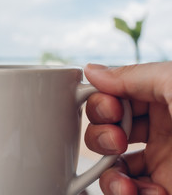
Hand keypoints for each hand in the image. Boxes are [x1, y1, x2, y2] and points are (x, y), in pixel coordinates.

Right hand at [84, 62, 171, 194]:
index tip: (110, 111)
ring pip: (113, 164)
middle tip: (116, 141)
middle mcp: (161, 129)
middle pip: (107, 130)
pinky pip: (129, 190)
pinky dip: (123, 193)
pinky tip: (138, 192)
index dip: (102, 105)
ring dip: (107, 174)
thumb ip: (134, 75)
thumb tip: (90, 71)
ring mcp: (162, 161)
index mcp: (163, 97)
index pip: (115, 97)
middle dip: (100, 138)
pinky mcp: (164, 188)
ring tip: (122, 183)